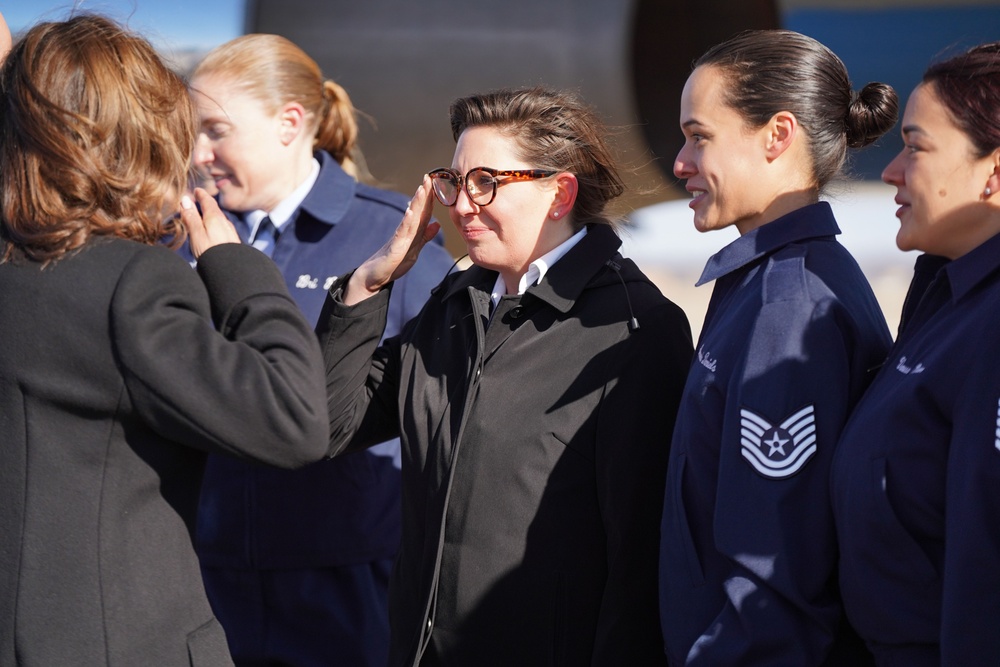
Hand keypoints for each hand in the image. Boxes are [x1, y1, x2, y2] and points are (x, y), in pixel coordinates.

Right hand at [179, 188, 240, 257]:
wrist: (231, 270)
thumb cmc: (211, 252)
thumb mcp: (196, 233)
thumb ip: (191, 217)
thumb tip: (185, 200)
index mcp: (215, 218)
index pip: (208, 201)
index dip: (202, 195)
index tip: (198, 190)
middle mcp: (225, 223)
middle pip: (215, 210)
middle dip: (207, 204)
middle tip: (200, 200)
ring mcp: (231, 233)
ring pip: (220, 219)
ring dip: (212, 214)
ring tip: (205, 215)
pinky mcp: (233, 243)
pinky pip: (223, 228)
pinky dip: (217, 224)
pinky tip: (215, 231)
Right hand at [344, 176, 441, 304]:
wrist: (374, 277)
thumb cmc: (393, 264)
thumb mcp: (414, 249)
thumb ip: (424, 237)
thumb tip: (437, 224)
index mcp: (411, 232)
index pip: (423, 213)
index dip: (430, 198)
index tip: (435, 182)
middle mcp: (405, 232)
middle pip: (417, 211)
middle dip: (423, 194)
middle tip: (428, 177)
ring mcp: (399, 239)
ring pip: (410, 219)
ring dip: (416, 203)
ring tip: (421, 189)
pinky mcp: (393, 249)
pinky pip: (401, 234)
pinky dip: (406, 222)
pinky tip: (410, 212)